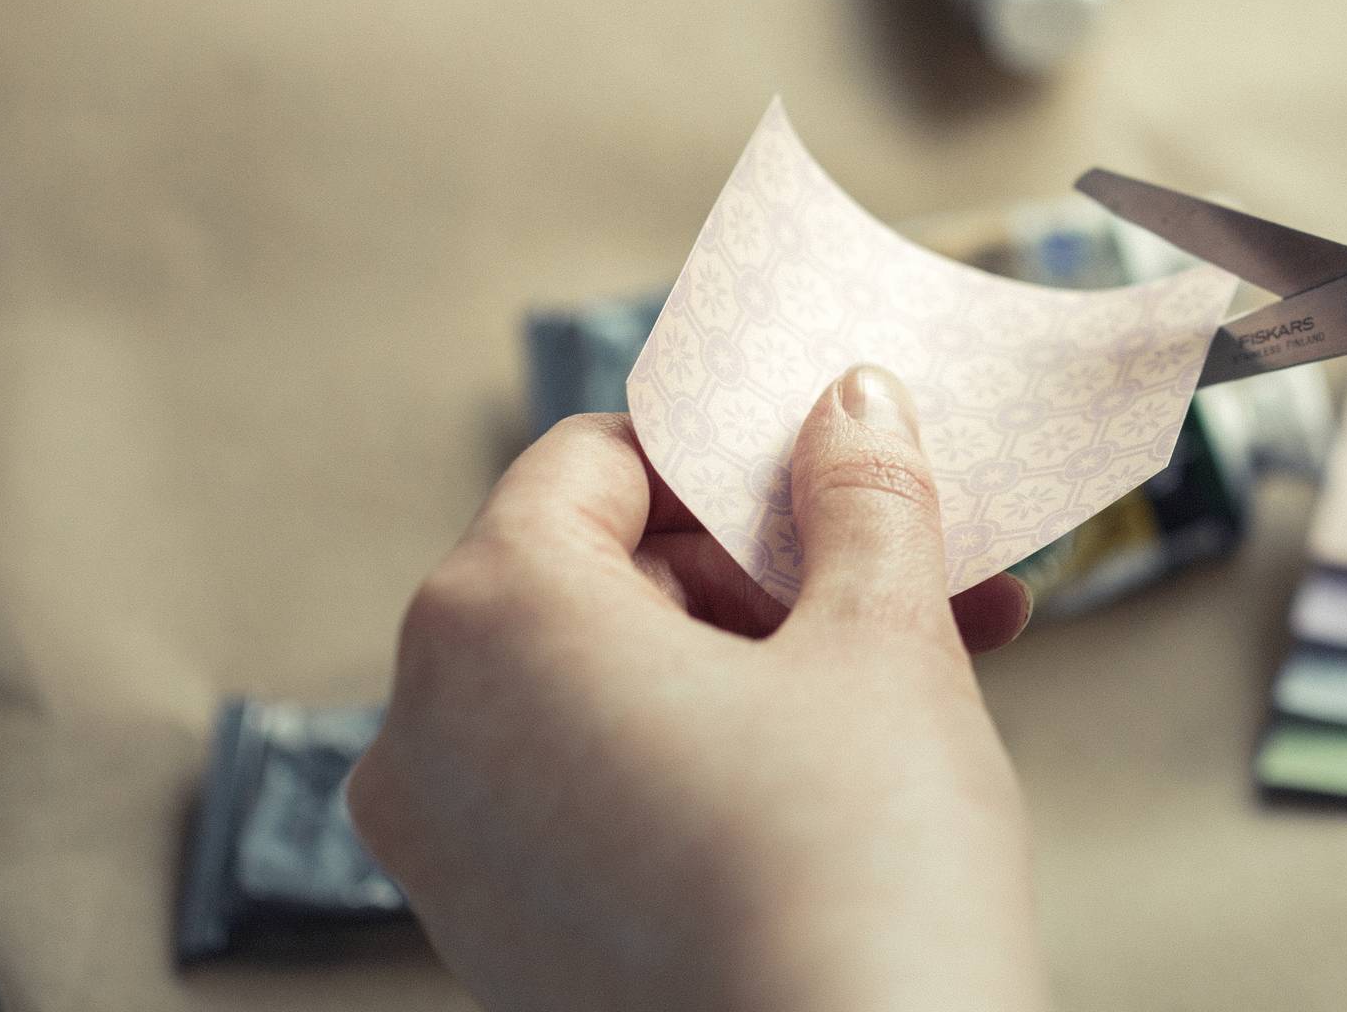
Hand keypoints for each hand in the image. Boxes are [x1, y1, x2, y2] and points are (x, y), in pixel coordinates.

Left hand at [349, 372, 1044, 1011]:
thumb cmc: (854, 866)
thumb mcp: (881, 636)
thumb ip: (858, 492)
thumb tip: (847, 403)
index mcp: (493, 616)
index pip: (599, 461)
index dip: (733, 453)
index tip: (842, 473)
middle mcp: (426, 729)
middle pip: (604, 573)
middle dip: (772, 566)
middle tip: (912, 572)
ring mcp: (450, 853)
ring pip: (610, 687)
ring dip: (762, 658)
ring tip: (921, 664)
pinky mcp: (499, 944)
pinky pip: (594, 792)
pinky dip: (705, 755)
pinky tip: (848, 764)